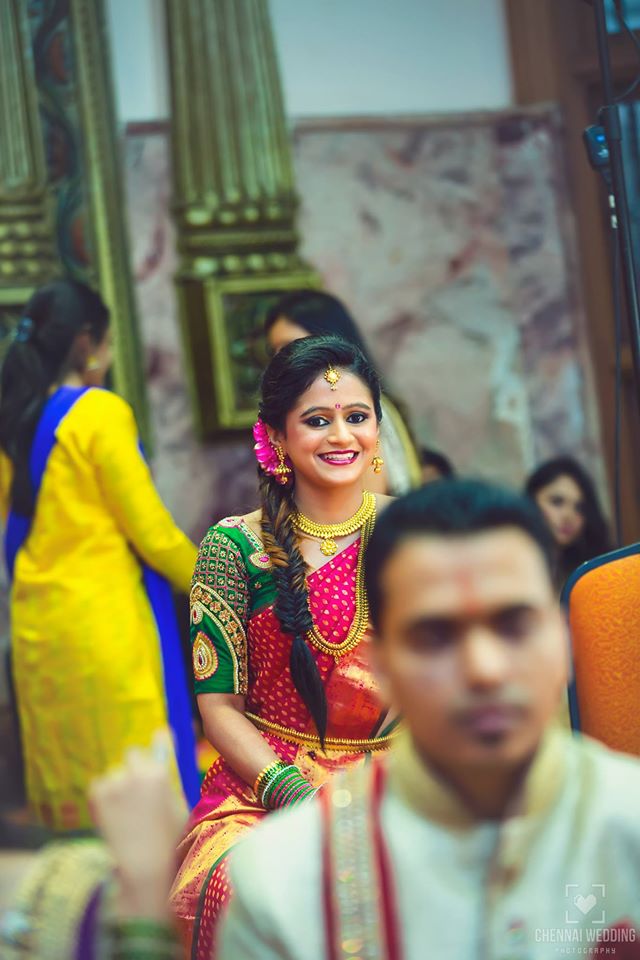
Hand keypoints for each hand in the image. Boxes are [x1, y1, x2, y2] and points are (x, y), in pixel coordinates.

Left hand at [89, 730, 187, 918]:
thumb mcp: (180, 805)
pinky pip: (99, 784)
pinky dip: (103, 796)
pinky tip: (113, 815)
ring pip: (115, 772)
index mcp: (160, 773)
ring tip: (125, 811)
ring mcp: (115, 783)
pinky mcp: (97, 795)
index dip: (158, 742)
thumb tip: (164, 750)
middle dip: (135, 766)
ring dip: (118, 784)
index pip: (159, 740)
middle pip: (133, 753)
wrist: (143, 867)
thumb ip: (172, 776)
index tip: (157, 741)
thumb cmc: (168, 839)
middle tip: (136, 789)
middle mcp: (137, 773)